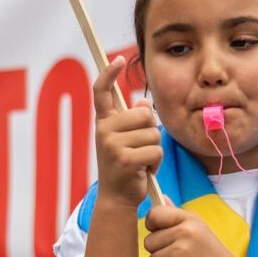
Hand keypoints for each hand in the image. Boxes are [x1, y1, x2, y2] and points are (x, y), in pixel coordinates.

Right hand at [93, 55, 160, 207]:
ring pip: (154, 133)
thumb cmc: (125, 166)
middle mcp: (104, 130)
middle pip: (144, 114)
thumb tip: (143, 102)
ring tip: (141, 162)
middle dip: (151, 131)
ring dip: (154, 149)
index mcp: (104, 123)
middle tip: (140, 148)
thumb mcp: (126, 140)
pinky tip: (144, 171)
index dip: (108, 73)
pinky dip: (156, 162)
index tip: (117, 58)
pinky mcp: (124, 159)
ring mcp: (112, 144)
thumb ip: (133, 120)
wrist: (117, 198)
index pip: (101, 92)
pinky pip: (155, 150)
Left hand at [142, 203, 244, 256]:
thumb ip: (177, 216)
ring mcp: (181, 252)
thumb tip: (161, 198)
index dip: (152, 226)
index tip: (161, 234)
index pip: (154, 214)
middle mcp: (185, 232)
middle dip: (159, 252)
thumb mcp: (199, 230)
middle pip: (149, 241)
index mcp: (189, 219)